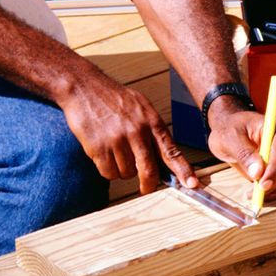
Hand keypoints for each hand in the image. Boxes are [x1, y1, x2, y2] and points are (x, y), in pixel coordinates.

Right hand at [60, 71, 198, 191]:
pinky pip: (108, 173)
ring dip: (122, 170)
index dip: (182, 170)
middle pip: (148, 170)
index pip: (170, 151)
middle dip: (148, 184)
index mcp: (151, 121)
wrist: (83, 87)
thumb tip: (164, 158)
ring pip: (126, 173)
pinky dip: (107, 170)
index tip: (192, 184)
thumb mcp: (141, 106)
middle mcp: (137, 131)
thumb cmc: (114, 99)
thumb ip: (153, 130)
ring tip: (115, 152)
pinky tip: (103, 154)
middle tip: (146, 188)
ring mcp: (117, 140)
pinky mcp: (98, 148)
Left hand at [207, 104, 275, 199]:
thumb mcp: (230, 138)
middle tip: (254, 194)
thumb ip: (244, 154)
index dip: (274, 171)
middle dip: (273, 184)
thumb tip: (257, 173)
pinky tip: (258, 193)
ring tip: (254, 194)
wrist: (229, 129)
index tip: (263, 185)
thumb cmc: (229, 129)